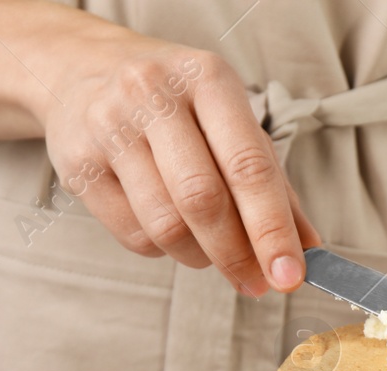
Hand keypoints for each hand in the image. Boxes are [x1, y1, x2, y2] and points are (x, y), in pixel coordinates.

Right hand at [41, 34, 319, 294]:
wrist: (82, 71)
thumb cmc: (176, 105)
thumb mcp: (230, 123)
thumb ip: (273, 185)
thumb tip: (309, 251)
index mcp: (208, 79)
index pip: (248, 166)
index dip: (272, 229)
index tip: (290, 275)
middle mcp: (154, 95)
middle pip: (202, 199)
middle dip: (236, 254)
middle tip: (256, 283)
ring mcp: (108, 127)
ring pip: (164, 225)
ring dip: (199, 256)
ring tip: (210, 252)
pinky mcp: (77, 164)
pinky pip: (132, 234)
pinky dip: (162, 249)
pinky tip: (169, 231)